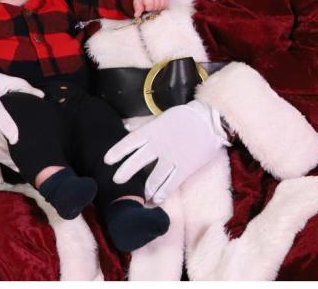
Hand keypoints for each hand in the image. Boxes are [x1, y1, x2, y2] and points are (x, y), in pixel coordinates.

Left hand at [103, 100, 228, 202]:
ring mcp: (171, 158)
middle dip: (125, 173)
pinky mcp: (184, 168)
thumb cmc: (184, 117)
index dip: (117, 151)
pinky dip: (162, 194)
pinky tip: (157, 199)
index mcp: (152, 131)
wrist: (210, 120)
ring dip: (146, 189)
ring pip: (153, 179)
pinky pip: (170, 185)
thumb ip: (143, 125)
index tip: (107, 160)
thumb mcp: (161, 117)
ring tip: (142, 195)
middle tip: (117, 181)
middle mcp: (159, 145)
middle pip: (137, 162)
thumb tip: (125, 127)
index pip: (130, 142)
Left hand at [133, 0, 167, 16]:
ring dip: (159, 7)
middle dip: (154, 8)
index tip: (146, 8)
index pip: (150, 3)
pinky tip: (160, 6)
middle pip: (157, 4)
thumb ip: (138, 10)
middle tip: (151, 8)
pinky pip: (166, 1)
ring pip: (163, 3)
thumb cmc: (141, 0)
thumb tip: (136, 15)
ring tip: (155, 7)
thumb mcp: (137, 4)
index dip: (149, 8)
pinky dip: (164, 5)